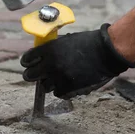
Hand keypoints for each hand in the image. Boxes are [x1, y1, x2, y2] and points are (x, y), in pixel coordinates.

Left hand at [20, 24, 134, 98]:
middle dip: (33, 75)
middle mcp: (52, 64)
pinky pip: (57, 93)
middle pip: (30, 75)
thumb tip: (40, 56)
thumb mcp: (66, 40)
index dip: (27, 62)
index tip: (29, 64)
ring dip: (49, 82)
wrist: (107, 52)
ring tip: (58, 77)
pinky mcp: (69, 88)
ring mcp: (60, 77)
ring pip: (44, 86)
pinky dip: (61, 89)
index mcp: (50, 49)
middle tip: (38, 74)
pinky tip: (67, 82)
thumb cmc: (88, 43)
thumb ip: (52, 48)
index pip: (27, 59)